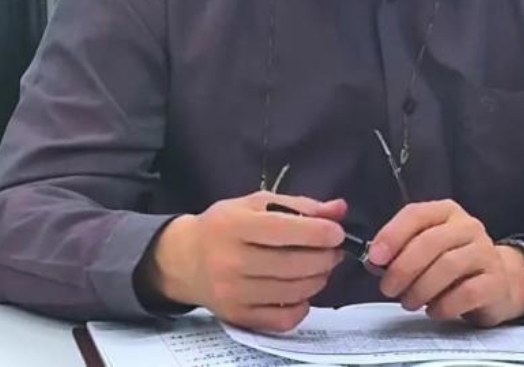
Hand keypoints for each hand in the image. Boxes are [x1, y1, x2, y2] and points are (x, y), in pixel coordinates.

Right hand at [140, 191, 346, 331]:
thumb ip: (299, 206)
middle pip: (292, 264)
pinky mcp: (238, 316)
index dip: (317, 232)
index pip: (283, 231)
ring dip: (318, 278)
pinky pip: (282, 318)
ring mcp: (233, 293)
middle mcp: (230, 261)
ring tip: (320, 266)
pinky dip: (302, 306)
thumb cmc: (225, 225)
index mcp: (234, 226)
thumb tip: (339, 209)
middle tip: (333, 250)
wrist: (185, 259)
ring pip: (292, 291)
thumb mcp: (256, 204)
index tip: (336, 232)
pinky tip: (302, 291)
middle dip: (324, 257)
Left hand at [367, 199, 523, 326]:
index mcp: (446, 212)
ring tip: (408, 302)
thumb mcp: (427, 249)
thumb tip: (374, 262)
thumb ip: (401, 250)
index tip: (375, 258)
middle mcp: (468, 226)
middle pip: (430, 241)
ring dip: (420, 288)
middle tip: (388, 289)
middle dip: (403, 268)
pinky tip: (433, 311)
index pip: (415, 214)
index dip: (392, 235)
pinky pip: (466, 293)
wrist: (499, 283)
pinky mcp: (496, 281)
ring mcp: (485, 252)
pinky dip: (443, 305)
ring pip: (447, 266)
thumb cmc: (452, 264)